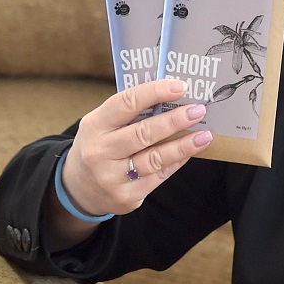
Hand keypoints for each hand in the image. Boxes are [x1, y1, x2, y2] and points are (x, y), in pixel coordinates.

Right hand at [62, 79, 212, 218]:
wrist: (79, 188)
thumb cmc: (100, 145)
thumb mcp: (102, 125)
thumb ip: (129, 112)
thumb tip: (172, 95)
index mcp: (94, 125)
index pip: (126, 103)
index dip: (154, 92)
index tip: (180, 86)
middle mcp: (100, 151)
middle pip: (143, 133)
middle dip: (174, 120)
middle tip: (198, 110)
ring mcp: (111, 177)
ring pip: (155, 158)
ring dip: (183, 146)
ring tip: (204, 135)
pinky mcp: (125, 197)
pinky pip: (158, 177)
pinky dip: (176, 162)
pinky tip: (190, 152)